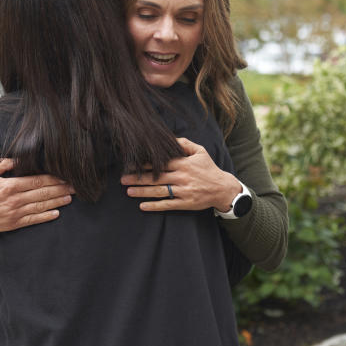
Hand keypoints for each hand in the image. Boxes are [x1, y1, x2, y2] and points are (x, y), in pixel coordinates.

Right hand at [0, 158, 73, 233]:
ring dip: (57, 202)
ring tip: (69, 198)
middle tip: (74, 186)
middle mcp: (14, 200)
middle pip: (42, 193)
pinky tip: (56, 213)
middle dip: (60, 189)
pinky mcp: (14, 223)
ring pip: (41, 206)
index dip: (52, 179)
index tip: (64, 176)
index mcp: (9, 186)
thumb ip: (3, 164)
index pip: (36, 181)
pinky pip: (33, 219)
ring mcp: (15, 213)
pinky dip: (46, 216)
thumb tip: (19, 159)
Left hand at [120, 137, 240, 212]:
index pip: (160, 163)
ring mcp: (183, 191)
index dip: (145, 164)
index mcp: (183, 163)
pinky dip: (154, 206)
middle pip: (156, 177)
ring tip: (128, 191)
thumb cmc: (209, 169)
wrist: (223, 188)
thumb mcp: (200, 152)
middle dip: (138, 178)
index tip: (131, 164)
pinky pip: (167, 205)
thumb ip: (184, 144)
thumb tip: (169, 138)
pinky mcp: (185, 203)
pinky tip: (142, 206)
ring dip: (142, 192)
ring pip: (159, 191)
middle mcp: (182, 177)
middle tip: (123, 179)